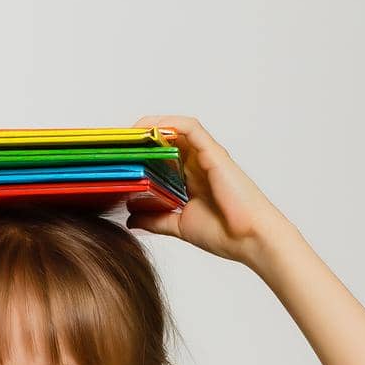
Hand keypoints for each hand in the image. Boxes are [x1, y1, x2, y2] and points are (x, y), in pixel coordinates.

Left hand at [125, 116, 294, 265]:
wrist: (251, 240)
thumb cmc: (225, 234)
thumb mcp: (179, 226)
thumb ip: (155, 219)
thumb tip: (130, 218)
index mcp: (189, 180)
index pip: (160, 157)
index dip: (138, 153)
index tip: (115, 157)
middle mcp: (197, 164)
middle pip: (165, 141)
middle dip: (138, 140)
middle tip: (113, 145)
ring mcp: (206, 157)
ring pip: (175, 129)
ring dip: (150, 126)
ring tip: (126, 134)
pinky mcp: (214, 154)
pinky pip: (190, 128)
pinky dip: (170, 123)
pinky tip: (150, 128)